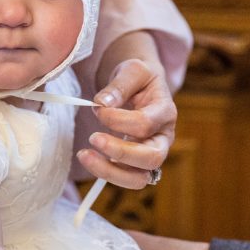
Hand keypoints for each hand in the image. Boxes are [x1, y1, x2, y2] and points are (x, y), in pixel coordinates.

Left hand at [78, 58, 175, 188]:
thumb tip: (102, 104)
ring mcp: (151, 154)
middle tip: (93, 139)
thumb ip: (120, 85)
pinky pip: (125, 179)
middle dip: (120, 152)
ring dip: (110, 171)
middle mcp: (164, 138)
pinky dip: (105, 173)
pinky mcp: (137, 164)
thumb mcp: (133, 70)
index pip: (145, 124)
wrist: (141, 87)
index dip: (118, 119)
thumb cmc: (138, 78)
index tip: (97, 108)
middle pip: (152, 158)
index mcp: (165, 112)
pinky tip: (89, 158)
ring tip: (84, 155)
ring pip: (139, 178)